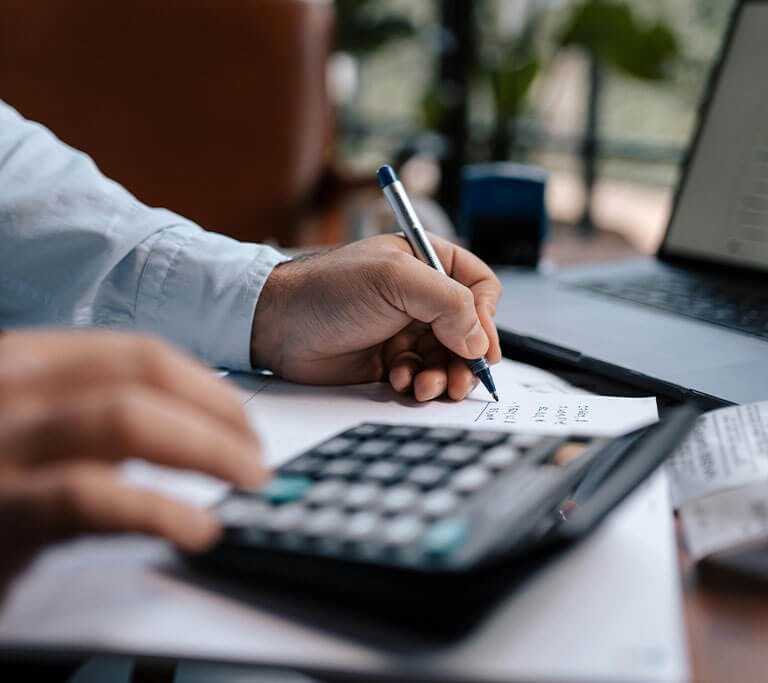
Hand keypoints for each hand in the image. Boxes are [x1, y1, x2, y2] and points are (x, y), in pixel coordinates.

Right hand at [0, 330, 264, 593]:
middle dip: (217, 413)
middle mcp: (8, 385)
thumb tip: (190, 422)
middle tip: (256, 455)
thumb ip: (93, 415)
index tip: (242, 420)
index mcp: (24, 362)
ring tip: (248, 480)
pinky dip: (159, 510)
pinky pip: (91, 497)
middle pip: (141, 375)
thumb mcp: (33, 432)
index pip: (136, 353)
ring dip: (206, 448)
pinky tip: (198, 528)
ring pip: (127, 418)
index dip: (205, 385)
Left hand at [250, 233, 501, 400]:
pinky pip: (420, 375)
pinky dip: (415, 382)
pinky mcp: (390, 359)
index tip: (482, 348)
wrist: (278, 325)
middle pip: (468, 331)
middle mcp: (421, 296)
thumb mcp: (395, 280)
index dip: (486, 319)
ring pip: (446, 359)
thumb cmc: (329, 289)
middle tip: (459, 381)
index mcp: (428, 263)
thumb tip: (478, 342)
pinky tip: (397, 380)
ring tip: (424, 386)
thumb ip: (447, 302)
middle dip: (465, 359)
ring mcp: (406, 329)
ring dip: (442, 376)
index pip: (479, 288)